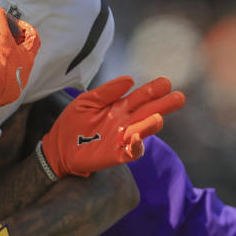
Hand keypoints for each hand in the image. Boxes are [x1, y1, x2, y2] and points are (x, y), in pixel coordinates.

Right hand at [0, 0, 39, 110]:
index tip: (17, 26)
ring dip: (5, 67)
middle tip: (2, 42)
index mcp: (27, 60)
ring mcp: (13, 89)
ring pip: (12, 75)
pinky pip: (0, 88)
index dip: (28, 30)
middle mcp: (24, 76)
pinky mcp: (0, 98)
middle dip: (15, 50)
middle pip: (23, 59)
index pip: (35, 41)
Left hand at [39, 76, 184, 177]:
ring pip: (142, 131)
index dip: (153, 90)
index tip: (166, 82)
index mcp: (119, 107)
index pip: (140, 97)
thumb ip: (107, 91)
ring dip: (150, 126)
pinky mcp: (115, 155)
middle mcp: (125, 122)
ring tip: (158, 117)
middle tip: (179, 97)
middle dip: (163, 105)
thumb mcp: (87, 101)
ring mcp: (121, 139)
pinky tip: (136, 139)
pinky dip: (136, 147)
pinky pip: (130, 153)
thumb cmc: (72, 123)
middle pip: (148, 112)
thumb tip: (130, 79)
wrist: (57, 147)